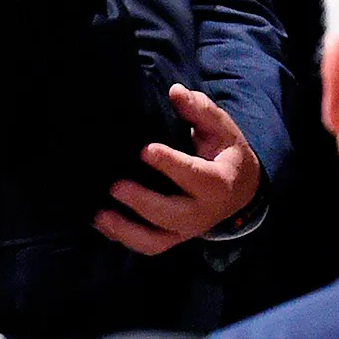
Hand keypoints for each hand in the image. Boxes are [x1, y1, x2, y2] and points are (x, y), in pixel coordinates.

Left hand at [94, 85, 262, 255]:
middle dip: (144, 202)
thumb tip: (175, 92)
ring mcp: (185, 230)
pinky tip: (99, 222)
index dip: (171, 164)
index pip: (195, 176)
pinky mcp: (171, 238)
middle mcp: (202, 212)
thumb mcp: (221, 129)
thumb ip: (200, 110)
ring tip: (100, 214)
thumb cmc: (223, 152)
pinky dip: (122, 238)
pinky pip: (147, 246)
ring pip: (157, 240)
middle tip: (116, 186)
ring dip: (126, 230)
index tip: (145, 150)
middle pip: (173, 214)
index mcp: (218, 183)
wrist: (238, 189)